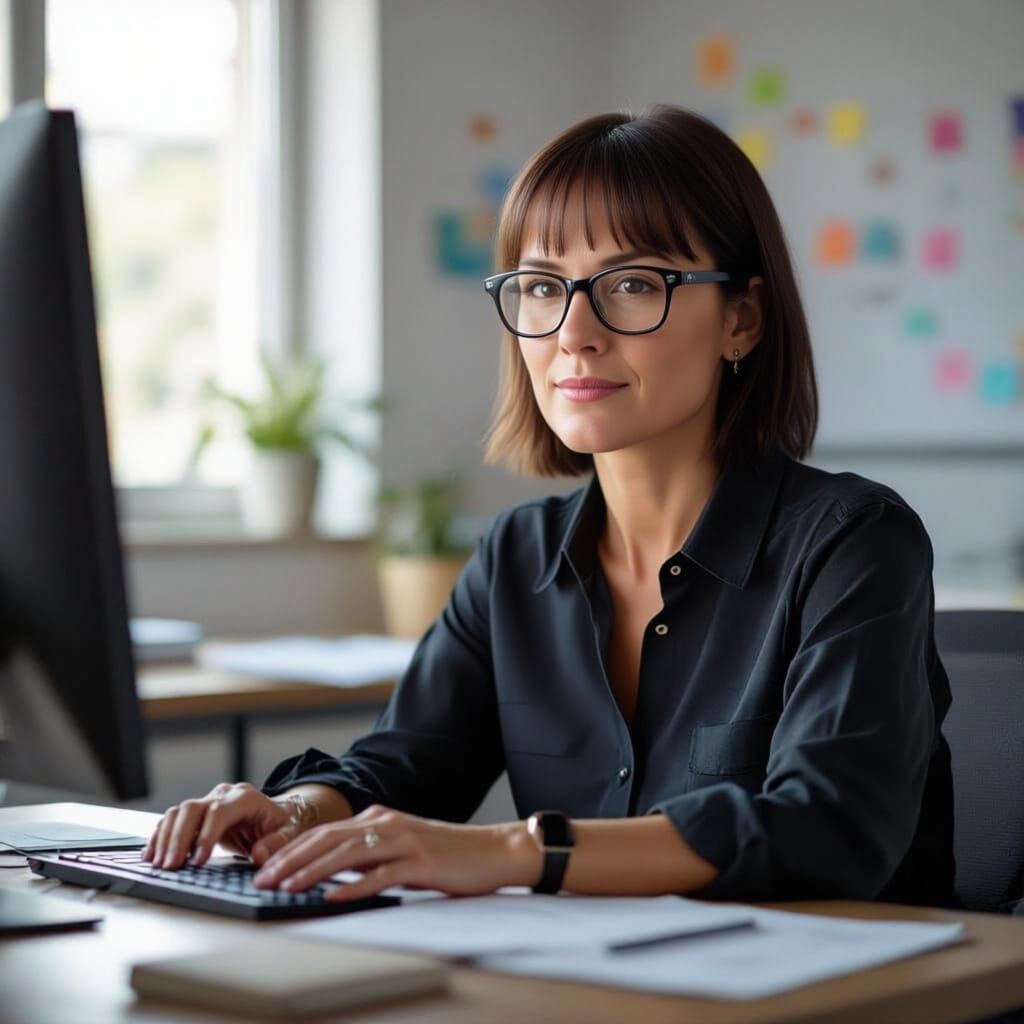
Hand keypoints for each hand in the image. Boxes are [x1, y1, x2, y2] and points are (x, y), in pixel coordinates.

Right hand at [143, 782, 312, 869]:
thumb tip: (259, 854)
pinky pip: (173, 820)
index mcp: (245, 798)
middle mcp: (223, 796)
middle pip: (192, 809)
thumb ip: (277, 844)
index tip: (198, 860)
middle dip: (179, 838)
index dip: (206, 834)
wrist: (277, 814)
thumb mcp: (290, 833)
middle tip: (171, 866)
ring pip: (178, 813)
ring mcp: (208, 802)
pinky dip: (160, 836)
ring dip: (165, 838)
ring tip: (159, 864)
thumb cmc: (283, 824)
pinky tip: (153, 854)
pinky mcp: (197, 814)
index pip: (219, 811)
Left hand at [251, 804, 540, 902]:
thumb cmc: (446, 854)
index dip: (291, 848)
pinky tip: (333, 896)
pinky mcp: (420, 862)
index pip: (325, 831)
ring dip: (312, 871)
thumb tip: (330, 871)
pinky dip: (354, 885)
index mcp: (379, 818)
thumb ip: (369, 853)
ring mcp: (404, 841)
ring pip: (347, 853)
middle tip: (261, 878)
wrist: (493, 850)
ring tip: (286, 886)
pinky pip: (381, 875)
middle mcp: (386, 824)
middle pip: (328, 839)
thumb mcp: (401, 847)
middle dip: (290, 858)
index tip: (263, 866)